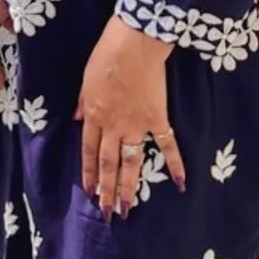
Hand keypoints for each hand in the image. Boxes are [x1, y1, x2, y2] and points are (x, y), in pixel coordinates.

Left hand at [75, 16, 183, 219]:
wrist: (133, 45)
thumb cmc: (106, 56)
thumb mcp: (86, 79)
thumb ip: (83, 103)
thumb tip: (77, 119)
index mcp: (93, 116)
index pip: (88, 152)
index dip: (88, 174)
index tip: (89, 192)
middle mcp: (112, 127)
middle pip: (108, 165)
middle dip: (106, 191)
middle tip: (107, 213)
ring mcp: (135, 125)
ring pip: (131, 163)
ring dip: (129, 187)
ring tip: (128, 209)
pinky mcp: (157, 119)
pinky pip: (167, 145)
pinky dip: (175, 163)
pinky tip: (181, 182)